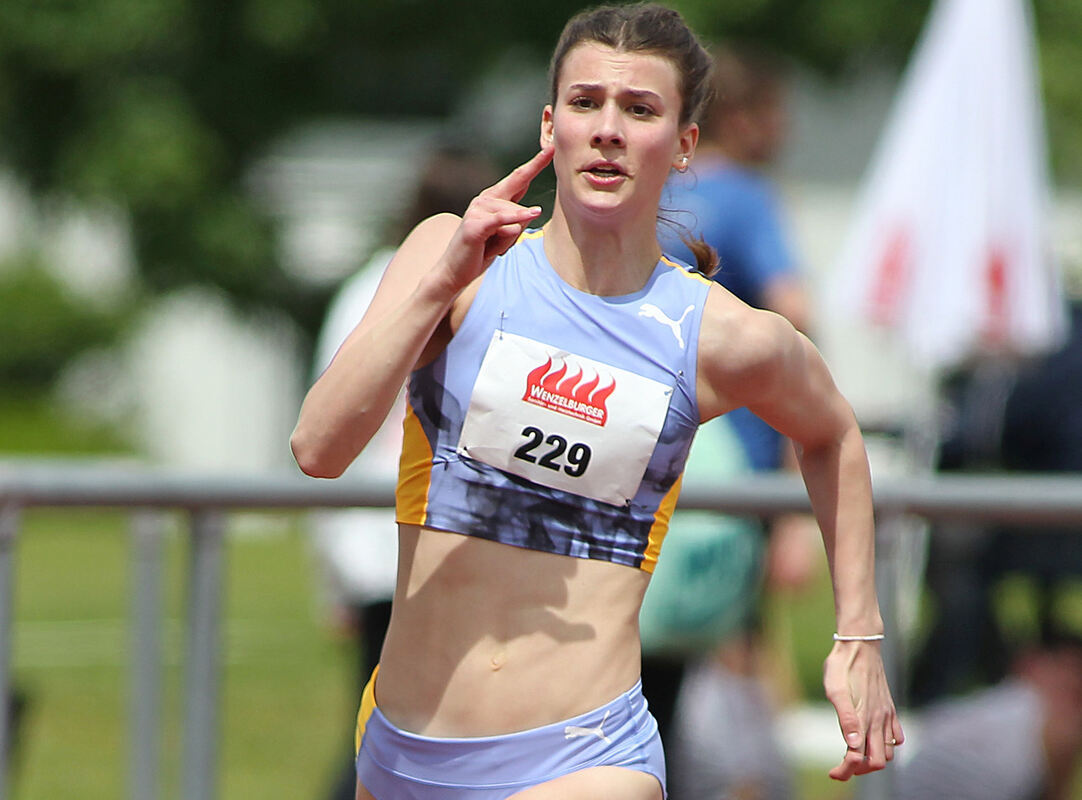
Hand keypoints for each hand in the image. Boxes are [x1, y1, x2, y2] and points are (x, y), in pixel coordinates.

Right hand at [436, 146, 553, 292]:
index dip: (534, 163)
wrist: (455, 271)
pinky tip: (533, 213)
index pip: (518, 179)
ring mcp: (478, 209)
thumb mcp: (506, 237)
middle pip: (518, 186)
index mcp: (494, 199)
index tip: (550, 148)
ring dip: (510, 238)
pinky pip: (504, 219)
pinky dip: (517, 218)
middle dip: (535, 164)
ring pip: (515, 214)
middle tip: (551, 150)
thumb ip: (518, 222)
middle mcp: (485, 199)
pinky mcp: (476, 224)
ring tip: (493, 248)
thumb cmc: (481, 252)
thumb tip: (531, 212)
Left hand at [823, 639, 902, 780]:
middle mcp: (878, 719)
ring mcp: (886, 714)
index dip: (845, 770)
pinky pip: (897, 736)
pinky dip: (887, 745)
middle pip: (877, 761)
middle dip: (860, 769)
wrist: (860, 644)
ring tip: (855, 754)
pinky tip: (873, 738)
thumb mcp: (834, 689)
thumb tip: (853, 745)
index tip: (833, 773)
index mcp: (863, 718)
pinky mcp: (890, 708)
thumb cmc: (841, 665)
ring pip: (888, 751)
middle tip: (843, 765)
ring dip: (874, 759)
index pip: (858, 758)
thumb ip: (844, 717)